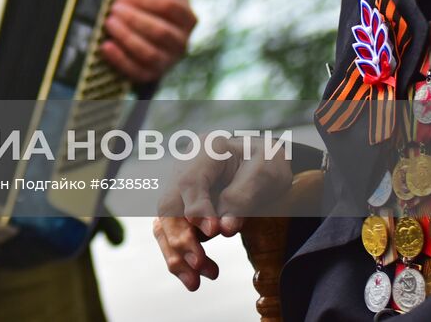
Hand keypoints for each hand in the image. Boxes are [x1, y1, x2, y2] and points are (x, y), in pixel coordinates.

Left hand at [99, 0, 194, 82]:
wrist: (156, 41)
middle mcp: (181, 43)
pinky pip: (136, 71)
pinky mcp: (151, 75)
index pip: (171, 7)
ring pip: (148, 53)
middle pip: (160, 32)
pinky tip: (105, 45)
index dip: (145, 0)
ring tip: (109, 22)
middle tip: (113, 8)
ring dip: (126, 37)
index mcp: (187, 19)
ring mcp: (167, 62)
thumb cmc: (158, 11)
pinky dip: (120, 59)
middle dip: (133, 18)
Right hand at [153, 136, 293, 290]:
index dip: (197, 208)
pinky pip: (171, 233)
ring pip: (165, 222)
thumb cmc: (266, 163)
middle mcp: (185, 167)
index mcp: (206, 149)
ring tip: (195, 281)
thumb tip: (224, 228)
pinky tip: (192, 276)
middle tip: (200, 264)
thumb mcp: (265, 173)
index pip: (190, 181)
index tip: (213, 233)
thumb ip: (242, 198)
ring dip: (177, 254)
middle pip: (169, 204)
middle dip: (181, 238)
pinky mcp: (182, 208)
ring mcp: (179, 188)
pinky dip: (178, 256)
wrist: (263, 162)